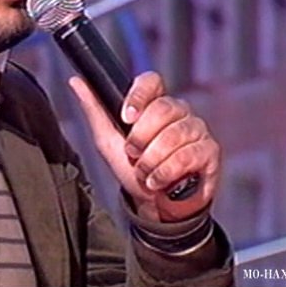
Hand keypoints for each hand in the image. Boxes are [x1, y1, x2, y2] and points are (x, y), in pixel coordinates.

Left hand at [69, 71, 220, 222]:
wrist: (153, 205)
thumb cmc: (132, 168)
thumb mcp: (108, 140)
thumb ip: (94, 109)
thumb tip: (75, 80)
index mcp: (154, 103)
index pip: (152, 81)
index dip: (139, 95)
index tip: (126, 117)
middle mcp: (179, 111)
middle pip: (163, 108)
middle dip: (141, 137)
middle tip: (132, 154)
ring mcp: (197, 129)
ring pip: (175, 134)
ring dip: (152, 159)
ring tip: (144, 172)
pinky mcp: (210, 151)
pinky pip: (187, 155)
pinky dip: (166, 172)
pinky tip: (157, 181)